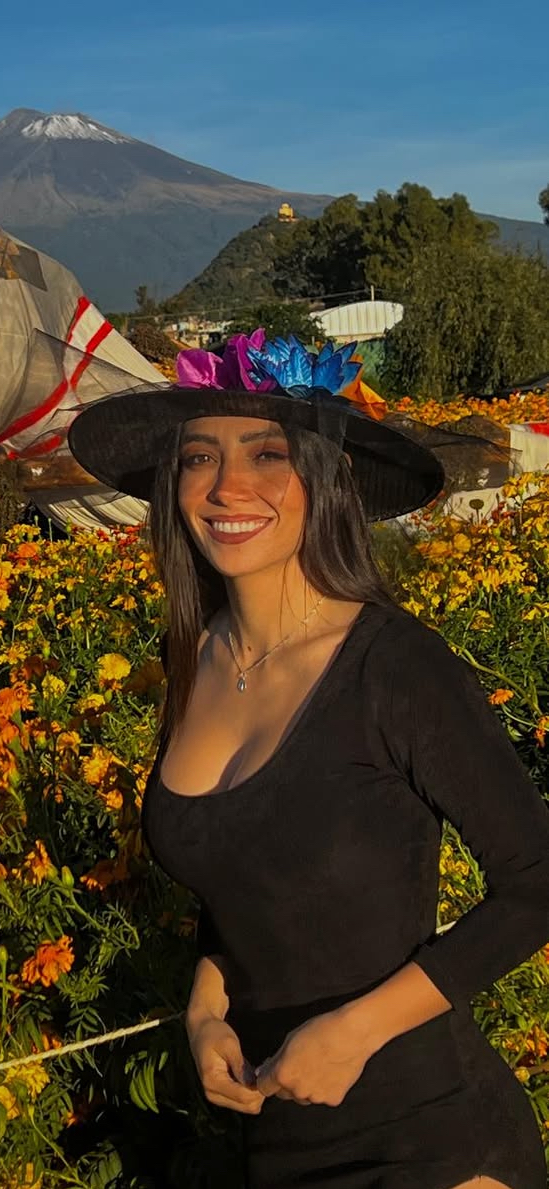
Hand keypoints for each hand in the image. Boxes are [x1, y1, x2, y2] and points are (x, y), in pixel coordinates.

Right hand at [186, 1015, 264, 1114]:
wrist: (201, 1030)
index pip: (243, 1097)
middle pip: (246, 1106)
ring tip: (258, 1071)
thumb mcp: (230, 1044)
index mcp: (213, 1081)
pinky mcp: (221, 1094)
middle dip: (259, 1092)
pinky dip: (250, 1091)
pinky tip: (253, 1075)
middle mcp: (212, 1094)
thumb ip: (240, 1066)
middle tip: (264, 1071)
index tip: (267, 1071)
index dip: (259, 1089)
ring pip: (246, 1106)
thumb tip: (254, 1085)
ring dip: (256, 1092)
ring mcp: (216, 1096)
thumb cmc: (215, 1033)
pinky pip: (242, 1100)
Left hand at [254, 1008, 373, 1107]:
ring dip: (306, 1087)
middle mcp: (298, 1090)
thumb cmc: (320, 1030)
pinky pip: (323, 1096)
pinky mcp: (333, 1099)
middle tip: (301, 1064)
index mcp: (283, 1074)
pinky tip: (332, 1070)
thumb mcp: (290, 1039)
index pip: (264, 1087)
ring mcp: (316, 1097)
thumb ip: (276, 1060)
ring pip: (304, 1096)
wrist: (352, 1033)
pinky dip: (325, 1087)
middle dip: (288, 1083)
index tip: (274, 1071)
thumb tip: (264, 1072)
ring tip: (320, 1065)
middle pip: (284, 1094)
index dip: (268, 1078)